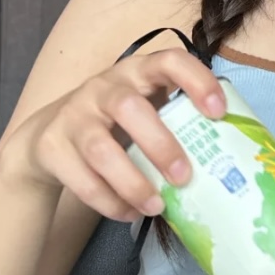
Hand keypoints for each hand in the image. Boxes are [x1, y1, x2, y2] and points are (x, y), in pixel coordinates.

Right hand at [11, 49, 225, 221]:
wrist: (48, 138)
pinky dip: (109, 202)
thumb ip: (176, 123)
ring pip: (100, 149)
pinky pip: (82, 179)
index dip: (195, 81)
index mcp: (136, 73)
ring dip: (132, 182)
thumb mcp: (145, 111)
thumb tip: (227, 163)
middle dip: (160, 144)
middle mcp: (103, 88)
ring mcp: (74, 116)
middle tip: (184, 176)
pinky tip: (131, 213)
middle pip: (129, 107)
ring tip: (157, 206)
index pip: (168, 60)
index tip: (218, 111)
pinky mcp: (53, 147)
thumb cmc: (115, 125)